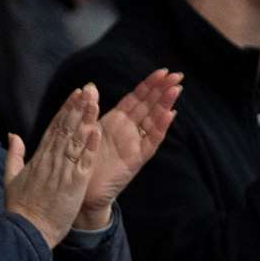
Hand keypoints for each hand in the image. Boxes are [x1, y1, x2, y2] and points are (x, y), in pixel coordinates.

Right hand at [4, 86, 99, 247]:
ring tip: (94, 102)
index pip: (53, 128)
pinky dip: (90, 146)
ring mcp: (63, 171)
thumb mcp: (11, 177)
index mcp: (37, 158)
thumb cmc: (19, 208)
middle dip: (77, 108)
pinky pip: (84, 162)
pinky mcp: (74, 184)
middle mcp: (51, 160)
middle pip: (66, 129)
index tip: (74, 95)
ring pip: (75, 140)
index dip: (65, 110)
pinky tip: (96, 131)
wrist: (27, 230)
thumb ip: (14, 154)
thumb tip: (13, 134)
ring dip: (85, 120)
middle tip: (88, 89)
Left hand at [76, 69, 180, 228]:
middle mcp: (129, 131)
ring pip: (153, 121)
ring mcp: (134, 144)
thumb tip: (90, 85)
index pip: (137, 98)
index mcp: (116, 121)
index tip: (162, 70)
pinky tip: (169, 114)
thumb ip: (91, 109)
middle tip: (178, 74)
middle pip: (149, 106)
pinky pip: (150, 142)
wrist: (81, 190)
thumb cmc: (83, 159)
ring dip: (165, 105)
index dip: (149, 85)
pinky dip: (160, 128)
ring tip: (176, 89)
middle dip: (163, 90)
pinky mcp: (135, 160)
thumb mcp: (86, 129)